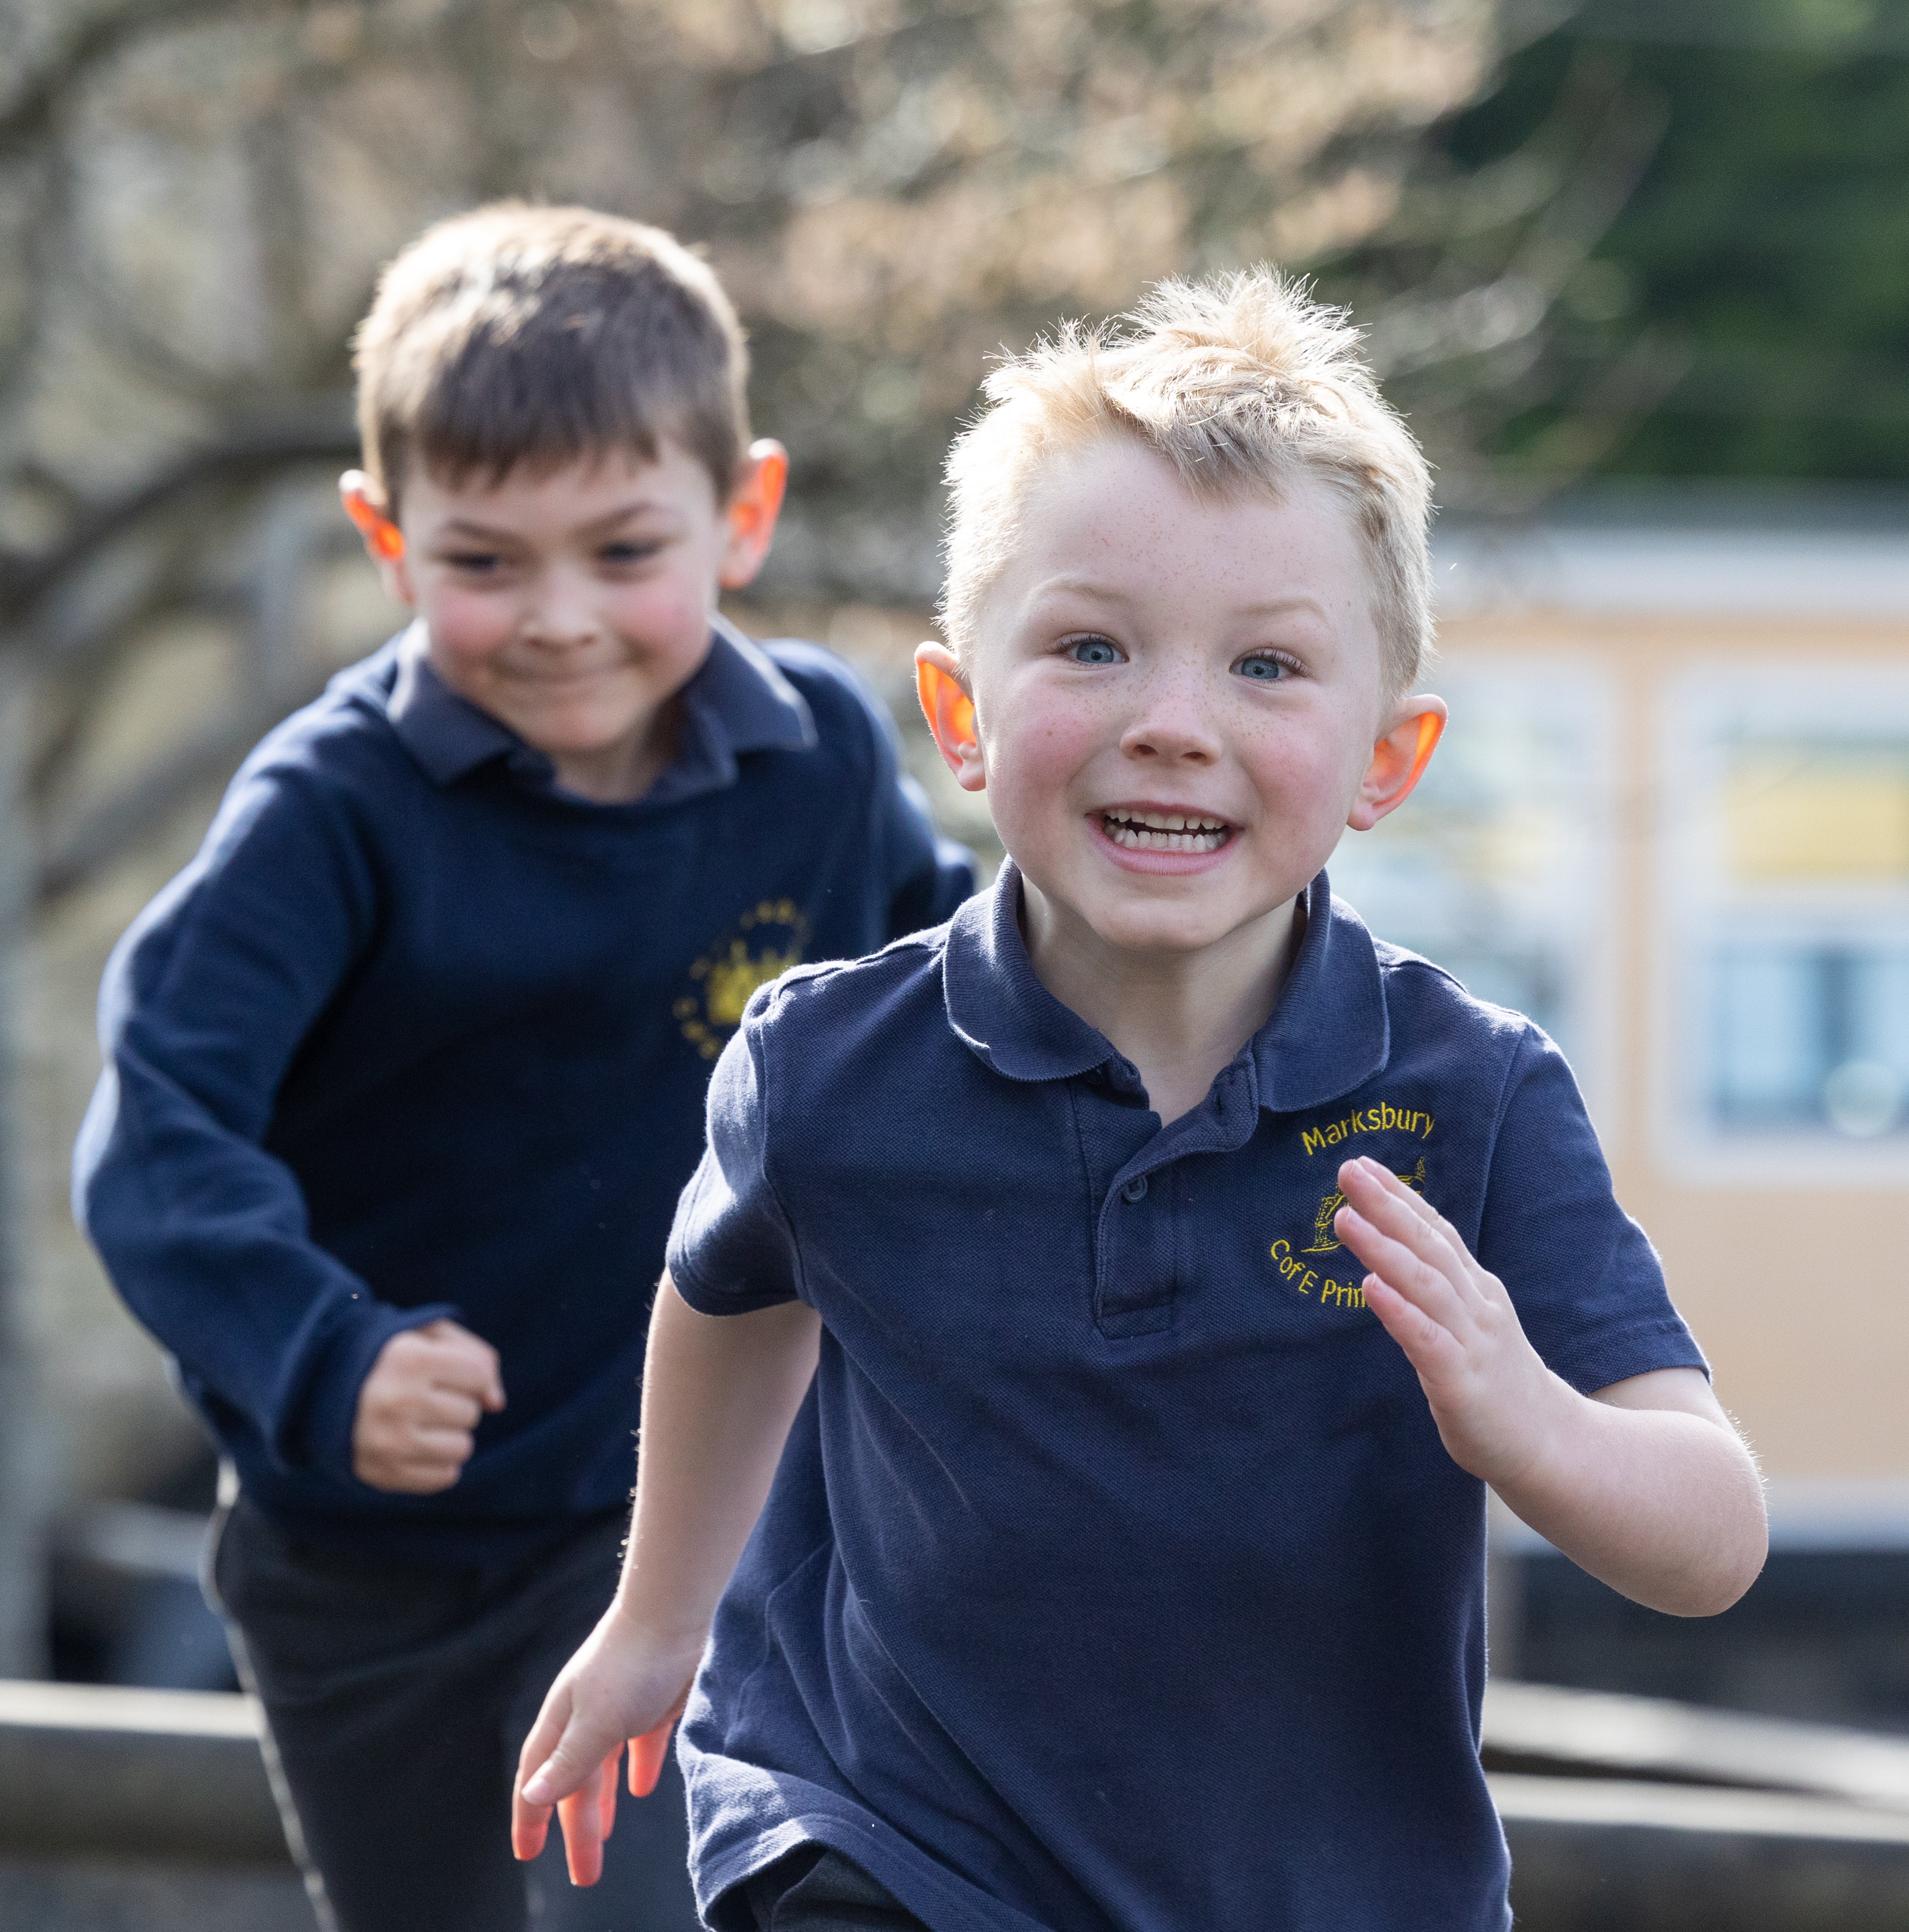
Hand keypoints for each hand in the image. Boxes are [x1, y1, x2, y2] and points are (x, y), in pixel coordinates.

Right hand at [351, 1318, 504, 1492]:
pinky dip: (438, 1462)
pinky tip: (416, 1444)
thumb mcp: (430, 1336)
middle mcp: (396, 1401)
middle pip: (470, 1413)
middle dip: (457, 1403)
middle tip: (425, 1396)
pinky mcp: (382, 1473)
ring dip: (451, 1435)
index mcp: (408, 1359)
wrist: (321, 1388)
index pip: (478, 1374)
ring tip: (421, 1421)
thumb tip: (497, 1403)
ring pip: (461, 1447)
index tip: (447, 1372)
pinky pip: (443, 1477)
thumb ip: (476, 1357)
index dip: (471, 1374)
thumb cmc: (390, 1357)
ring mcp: (387, 1442)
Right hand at [512, 1605, 701, 1885]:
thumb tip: (533, 1796)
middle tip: (584, 1874)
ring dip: (604, 1802)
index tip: (526, 1853)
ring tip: (604, 1837)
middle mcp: (586, 1713)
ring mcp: (620, 1705)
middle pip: (574, 1780)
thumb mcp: (598, 1721)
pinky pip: (641, 1743)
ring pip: (604, 1765)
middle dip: (576, 1828)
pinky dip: (639, 1767)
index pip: (537, 1777)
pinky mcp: (654, 1699)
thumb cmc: (632, 1664)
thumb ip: (569, 1761)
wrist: (676, 1611)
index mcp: (564, 1719)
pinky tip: (643, 1788)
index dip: (529, 1815)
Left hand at [1331, 1157, 1568, 1487]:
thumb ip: (1439, 1288)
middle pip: (1428, 1245)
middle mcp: (1475, 1305)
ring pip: (1425, 1284)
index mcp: (1475, 1288)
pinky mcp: (1462, 1382)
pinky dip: (1399, 1311)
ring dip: (1384, 1249)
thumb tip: (1392, 1253)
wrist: (1549, 1445)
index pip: (1435, 1231)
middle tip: (1348, 1171)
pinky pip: (1427, 1340)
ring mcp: (1472, 1341)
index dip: (1400, 1197)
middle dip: (1387, 1205)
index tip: (1363, 1165)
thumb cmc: (1496, 1380)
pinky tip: (1370, 1287)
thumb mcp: (1469, 1322)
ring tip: (1345, 1219)